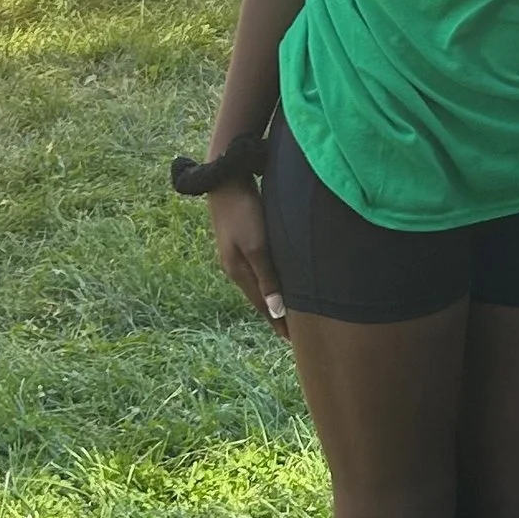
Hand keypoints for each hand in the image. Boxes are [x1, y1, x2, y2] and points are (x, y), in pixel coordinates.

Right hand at [207, 180, 287, 331]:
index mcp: (238, 271)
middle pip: (260, 297)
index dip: (278, 322)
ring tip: (287, 313)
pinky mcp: (243, 239)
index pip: (262, 305)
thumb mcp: (257, 247)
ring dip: (273, 298)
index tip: (292, 340)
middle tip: (293, 333)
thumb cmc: (244, 210)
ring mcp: (237, 253)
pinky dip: (270, 281)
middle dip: (276, 315)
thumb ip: (267, 278)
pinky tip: (277, 281)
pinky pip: (260, 268)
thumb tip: (276, 310)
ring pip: (260, 283)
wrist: (225, 177)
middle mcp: (236, 266)